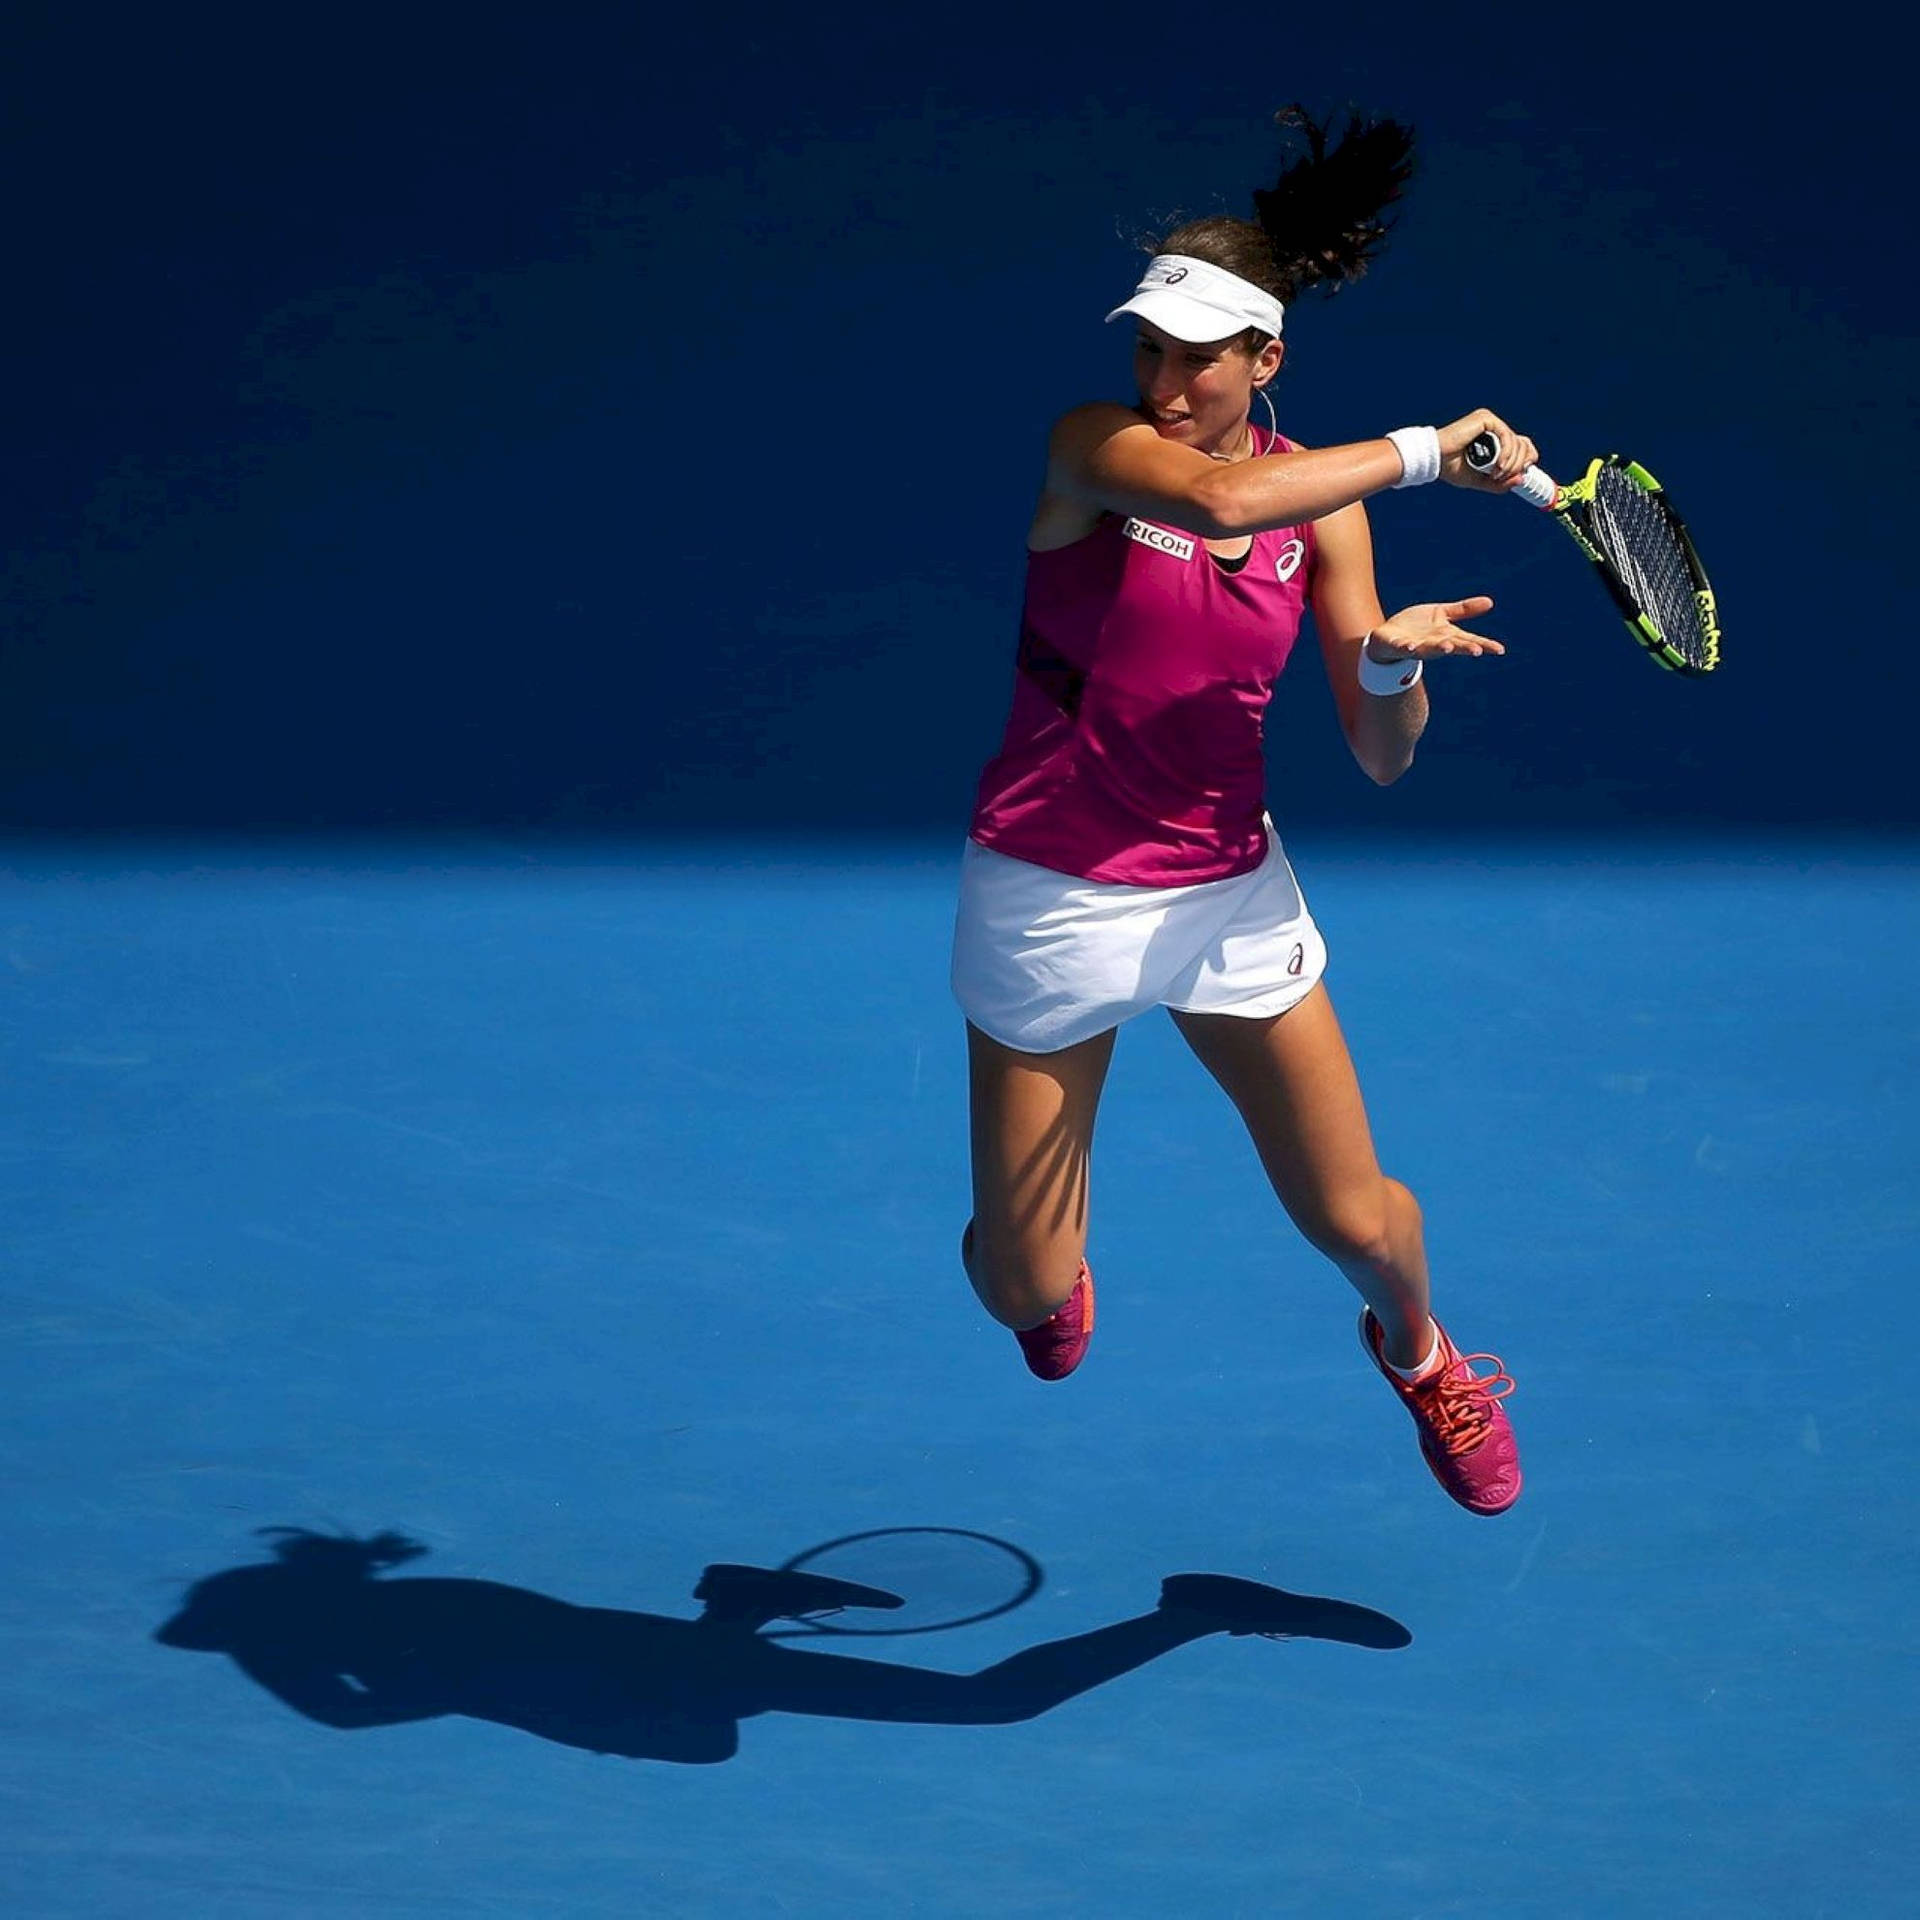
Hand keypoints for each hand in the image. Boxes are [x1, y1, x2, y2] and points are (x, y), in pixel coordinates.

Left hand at [1365, 597, 1504, 662]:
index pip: (1469, 641)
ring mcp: (1416, 646)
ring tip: (1448, 647)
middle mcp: (1434, 644)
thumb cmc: (1416, 627)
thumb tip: (1490, 602)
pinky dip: (1407, 647)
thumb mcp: (1441, 615)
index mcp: (1446, 636)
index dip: (1484, 645)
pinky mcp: (1397, 645)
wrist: (1387, 636)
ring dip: (1439, 649)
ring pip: (1429, 649)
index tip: (1499, 649)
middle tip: (1477, 650)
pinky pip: (1402, 647)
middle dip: (1464, 648)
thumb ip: (1462, 611)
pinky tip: (1410, 646)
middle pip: (1452, 646)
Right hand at [1436, 412, 1537, 491]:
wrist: (1435, 459)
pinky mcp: (1486, 419)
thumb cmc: (1451, 468)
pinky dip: (1506, 453)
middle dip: (1519, 465)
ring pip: (1516, 442)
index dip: (1527, 459)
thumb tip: (1521, 479)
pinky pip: (1506, 436)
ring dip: (1511, 463)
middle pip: (1522, 444)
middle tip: (1504, 477)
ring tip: (1496, 474)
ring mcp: (1491, 422)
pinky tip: (1497, 465)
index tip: (1523, 474)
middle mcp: (1495, 429)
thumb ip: (1499, 483)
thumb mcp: (1480, 480)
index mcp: (1494, 440)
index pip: (1522, 445)